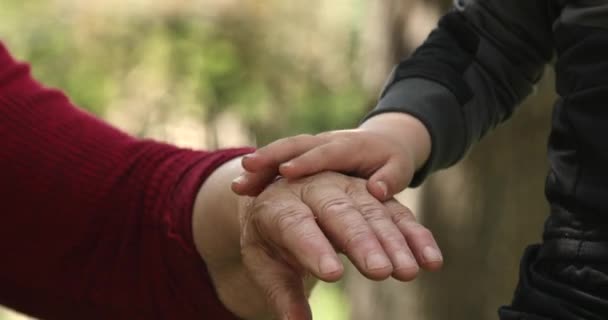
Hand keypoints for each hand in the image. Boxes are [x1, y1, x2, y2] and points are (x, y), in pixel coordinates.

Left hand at [196, 162, 441, 319]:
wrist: (285, 198)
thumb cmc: (272, 237)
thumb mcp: (265, 263)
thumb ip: (282, 292)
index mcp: (280, 205)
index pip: (296, 225)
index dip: (314, 248)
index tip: (333, 275)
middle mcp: (316, 188)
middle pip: (339, 213)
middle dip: (361, 242)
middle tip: (380, 272)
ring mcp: (347, 188)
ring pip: (373, 212)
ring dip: (393, 241)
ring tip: (407, 272)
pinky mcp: (373, 196)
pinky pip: (398, 213)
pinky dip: (416, 236)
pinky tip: (432, 260)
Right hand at [232, 113, 431, 200]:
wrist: (382, 142)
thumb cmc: (391, 160)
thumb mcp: (399, 168)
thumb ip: (390, 177)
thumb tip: (377, 190)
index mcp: (350, 145)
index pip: (327, 152)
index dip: (307, 161)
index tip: (287, 171)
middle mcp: (326, 142)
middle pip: (295, 145)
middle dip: (271, 156)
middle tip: (247, 168)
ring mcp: (312, 147)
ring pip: (282, 152)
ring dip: (261, 166)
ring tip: (238, 185)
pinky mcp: (302, 156)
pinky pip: (279, 161)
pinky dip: (262, 173)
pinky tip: (242, 189)